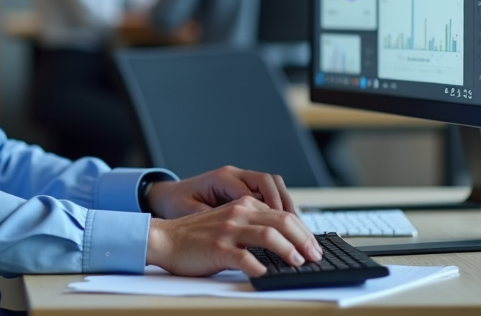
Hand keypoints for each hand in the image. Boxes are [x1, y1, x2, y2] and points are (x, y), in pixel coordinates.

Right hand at [145, 196, 320, 277]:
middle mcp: (237, 214)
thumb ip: (250, 226)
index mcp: (242, 205)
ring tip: (299, 262)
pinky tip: (268, 274)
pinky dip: (260, 267)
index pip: (281, 213)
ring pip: (268, 235)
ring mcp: (228, 231)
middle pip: (281, 221)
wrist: (165, 239)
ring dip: (289, 250)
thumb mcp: (226, 222)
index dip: (302, 230)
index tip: (312, 245)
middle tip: (315, 255)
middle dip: (303, 239)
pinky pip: (245, 258)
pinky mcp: (218, 248)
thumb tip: (282, 242)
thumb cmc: (196, 237)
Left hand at [147, 165, 295, 219]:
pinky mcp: (243, 188)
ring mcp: (240, 179)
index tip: (277, 230)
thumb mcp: (191, 213)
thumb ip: (213, 219)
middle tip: (296, 228)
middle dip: (284, 204)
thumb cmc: (177, 204)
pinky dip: (279, 206)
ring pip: (273, 184)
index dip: (267, 209)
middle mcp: (233, 175)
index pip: (252, 191)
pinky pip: (268, 192)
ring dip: (286, 204)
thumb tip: (236, 231)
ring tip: (296, 227)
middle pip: (269, 181)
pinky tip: (286, 226)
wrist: (167, 196)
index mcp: (221, 178)